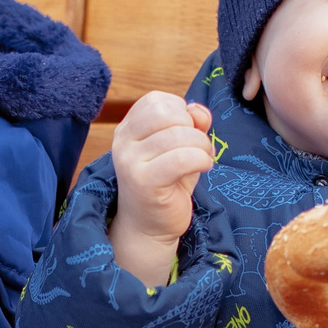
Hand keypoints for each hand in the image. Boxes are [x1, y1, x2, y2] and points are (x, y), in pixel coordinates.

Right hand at [108, 91, 214, 285]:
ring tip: (204, 159)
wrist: (148, 227)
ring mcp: (130, 161)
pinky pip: (181, 158)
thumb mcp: (181, 147)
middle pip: (166, 113)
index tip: (188, 132)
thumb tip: (199, 111)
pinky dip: (201, 159)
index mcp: (128, 128)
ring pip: (178, 135)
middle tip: (199, 147)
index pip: (156, 100)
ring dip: (202, 145)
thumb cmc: (166, 184)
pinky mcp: (143, 181)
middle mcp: (123, 141)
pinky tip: (204, 167)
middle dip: (192, 126)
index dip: (181, 110)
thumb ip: (191, 124)